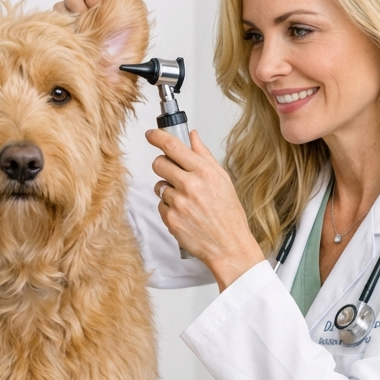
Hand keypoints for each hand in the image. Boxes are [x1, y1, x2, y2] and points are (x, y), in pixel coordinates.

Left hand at [149, 128, 264, 290]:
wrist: (229, 246)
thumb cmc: (229, 215)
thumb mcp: (223, 179)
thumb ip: (204, 156)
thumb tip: (192, 136)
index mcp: (204, 172)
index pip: (173, 146)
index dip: (157, 137)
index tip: (150, 134)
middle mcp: (190, 185)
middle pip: (158, 164)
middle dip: (162, 166)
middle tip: (173, 174)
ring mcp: (178, 203)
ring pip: (159, 186)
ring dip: (168, 190)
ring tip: (187, 201)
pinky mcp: (170, 219)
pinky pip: (160, 205)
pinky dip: (169, 208)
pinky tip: (185, 214)